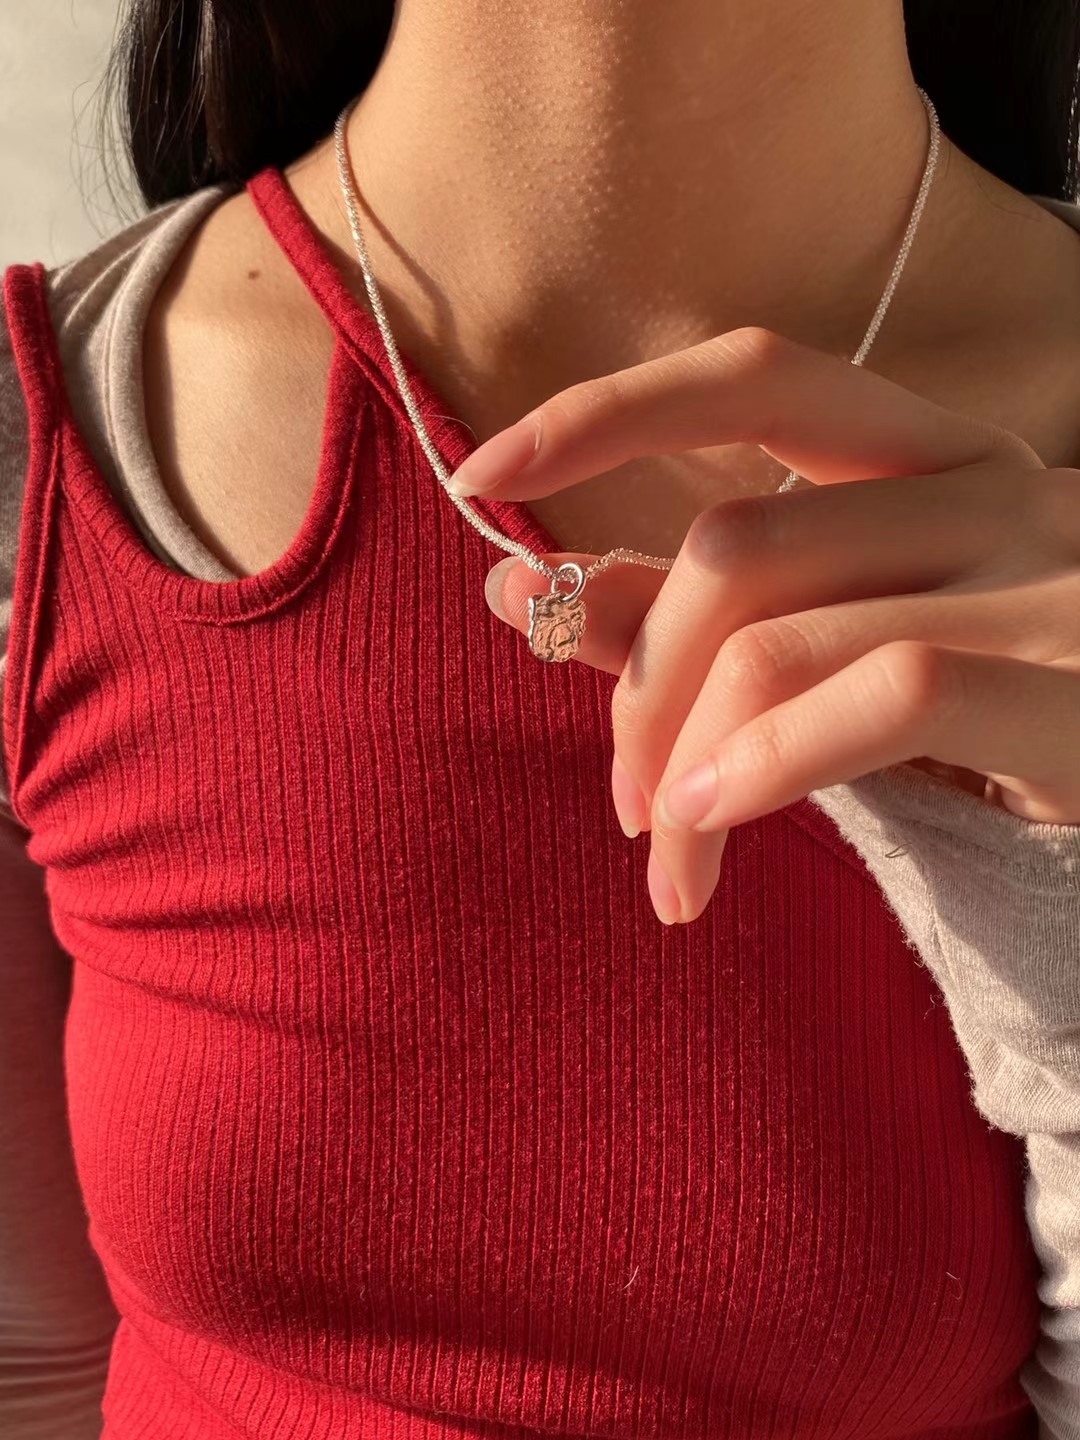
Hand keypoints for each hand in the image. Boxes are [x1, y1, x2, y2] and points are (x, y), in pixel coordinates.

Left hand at [447, 327, 1079, 924]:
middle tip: (625, 799)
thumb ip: (703, 615)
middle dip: (639, 681)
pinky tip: (720, 828)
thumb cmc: (1020, 716)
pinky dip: (768, 765)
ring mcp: (1042, 581)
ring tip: (670, 861)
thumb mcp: (859, 646)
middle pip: (738, 542)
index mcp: (938, 458)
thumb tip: (515, 589)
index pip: (757, 375)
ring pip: (782, 631)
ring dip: (685, 757)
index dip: (610, 409)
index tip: (480, 474)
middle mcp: (993, 488)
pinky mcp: (1073, 685)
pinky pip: (880, 695)